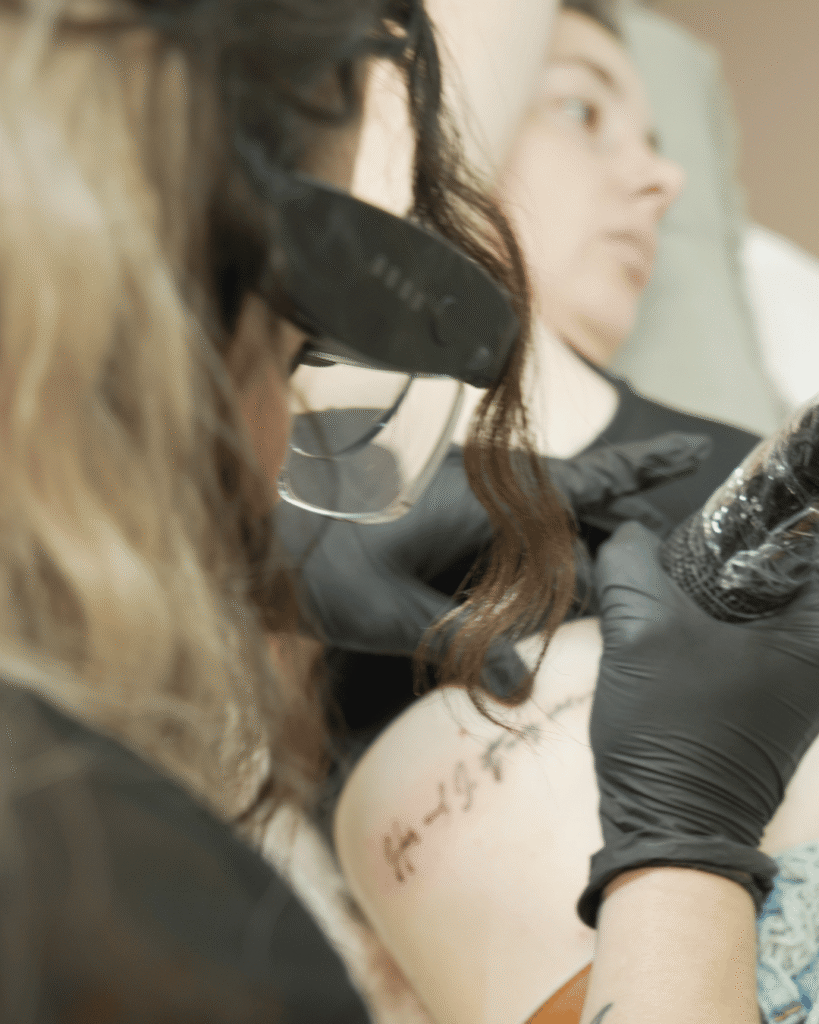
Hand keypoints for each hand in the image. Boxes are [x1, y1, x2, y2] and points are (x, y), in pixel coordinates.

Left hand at [274, 433, 710, 696]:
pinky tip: (548, 580)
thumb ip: (466, 645)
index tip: (691, 454)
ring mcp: (464, 502)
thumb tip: (520, 689)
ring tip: (612, 559)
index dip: (638, 474)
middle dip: (618, 516)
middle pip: (574, 498)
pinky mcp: (448, 517)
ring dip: (580, 536)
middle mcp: (479, 492)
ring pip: (545, 515)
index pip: (578, 481)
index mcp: (479, 500)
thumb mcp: (396, 614)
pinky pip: (514, 528)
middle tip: (658, 535)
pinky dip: (542, 548)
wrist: (269, 550)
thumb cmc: (325, 573)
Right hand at [578, 521, 818, 927]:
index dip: (751, 517)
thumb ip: (631, 564)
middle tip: (674, 556)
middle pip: (776, 571)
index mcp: (814, 634)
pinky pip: (744, 635)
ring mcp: (797, 680)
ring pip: (755, 602)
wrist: (668, 828)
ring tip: (664, 590)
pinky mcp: (769, 698)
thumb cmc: (670, 731)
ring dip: (710, 590)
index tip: (702, 520)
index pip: (800, 540)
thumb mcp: (641, 630)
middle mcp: (817, 655)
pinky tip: (669, 628)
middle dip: (724, 555)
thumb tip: (629, 533)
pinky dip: (710, 622)